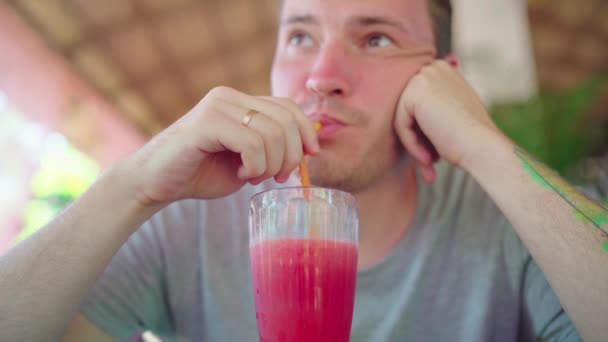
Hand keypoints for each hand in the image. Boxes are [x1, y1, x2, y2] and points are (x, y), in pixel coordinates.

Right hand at [123, 86, 319, 206]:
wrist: (156, 183)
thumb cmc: (200, 173)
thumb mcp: (246, 159)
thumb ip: (270, 147)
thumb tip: (307, 147)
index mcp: (239, 101)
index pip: (288, 105)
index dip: (306, 130)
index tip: (311, 156)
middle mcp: (228, 97)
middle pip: (284, 119)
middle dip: (291, 154)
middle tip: (279, 177)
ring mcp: (217, 106)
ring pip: (271, 132)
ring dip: (271, 164)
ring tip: (254, 177)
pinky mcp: (206, 123)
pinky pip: (252, 143)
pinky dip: (255, 166)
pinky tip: (241, 174)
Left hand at [394, 59, 502, 182]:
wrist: (482, 146)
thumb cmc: (468, 138)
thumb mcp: (448, 114)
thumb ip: (430, 107)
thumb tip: (411, 114)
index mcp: (442, 70)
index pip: (416, 104)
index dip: (424, 131)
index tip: (436, 151)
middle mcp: (432, 68)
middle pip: (408, 110)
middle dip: (417, 137)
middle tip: (431, 160)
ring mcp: (423, 78)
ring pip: (402, 118)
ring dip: (415, 143)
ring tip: (431, 160)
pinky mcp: (413, 92)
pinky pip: (400, 124)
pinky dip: (412, 144)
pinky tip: (428, 157)